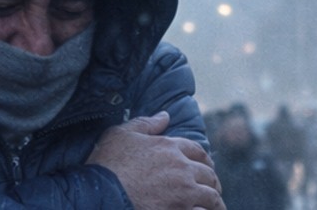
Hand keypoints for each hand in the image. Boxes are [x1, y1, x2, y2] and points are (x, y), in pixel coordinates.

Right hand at [87, 111, 224, 209]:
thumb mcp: (122, 134)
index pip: (197, 151)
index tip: (207, 166)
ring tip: (216, 206)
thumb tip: (165, 115)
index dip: (204, 159)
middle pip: (208, 174)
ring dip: (215, 201)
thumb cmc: (108, 162)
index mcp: (170, 147)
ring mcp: (182, 192)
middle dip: (213, 181)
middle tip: (214, 188)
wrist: (100, 192)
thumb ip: (146, 123)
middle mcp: (181, 168)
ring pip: (211, 196)